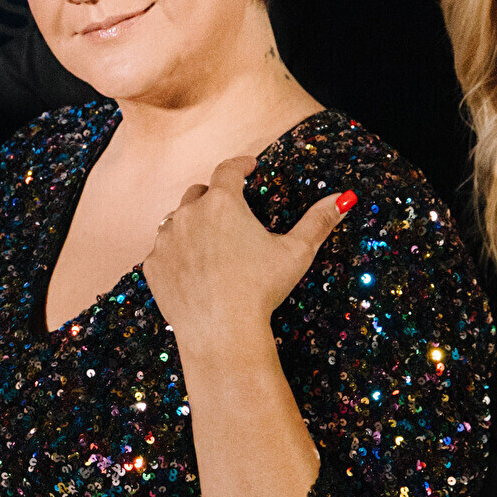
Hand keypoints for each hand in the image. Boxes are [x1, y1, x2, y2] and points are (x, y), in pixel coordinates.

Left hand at [142, 157, 352, 349]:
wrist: (221, 331)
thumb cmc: (260, 289)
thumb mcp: (296, 253)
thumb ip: (318, 221)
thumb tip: (342, 199)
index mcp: (222, 203)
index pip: (228, 170)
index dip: (240, 165)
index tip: (248, 166)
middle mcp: (187, 214)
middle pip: (199, 194)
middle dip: (214, 196)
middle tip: (230, 209)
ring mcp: (165, 240)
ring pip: (176, 221)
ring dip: (191, 224)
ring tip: (210, 239)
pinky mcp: (153, 266)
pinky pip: (163, 251)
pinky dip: (176, 253)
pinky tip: (192, 267)